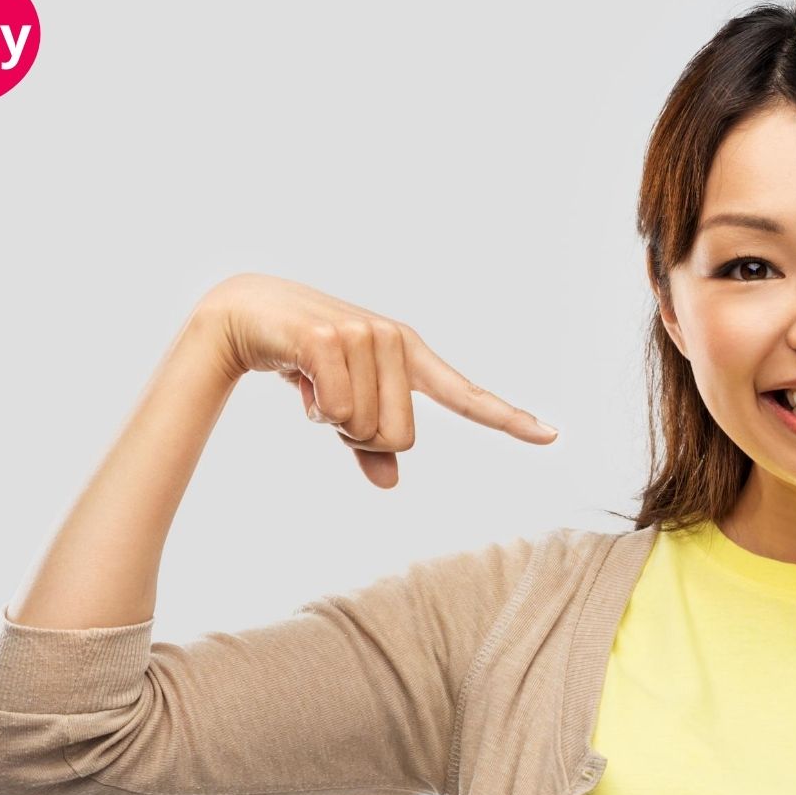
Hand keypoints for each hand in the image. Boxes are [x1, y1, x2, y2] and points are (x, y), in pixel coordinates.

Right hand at [195, 272, 558, 489]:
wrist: (244, 312)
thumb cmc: (302, 361)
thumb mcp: (340, 405)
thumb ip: (368, 444)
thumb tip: (391, 482)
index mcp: (411, 357)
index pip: (466, 394)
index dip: (508, 418)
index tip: (551, 436)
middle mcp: (396, 341)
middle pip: (399, 439)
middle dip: (357, 438)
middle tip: (328, 402)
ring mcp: (365, 335)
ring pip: (363, 428)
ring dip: (329, 422)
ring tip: (311, 385)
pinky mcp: (329, 338)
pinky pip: (334, 411)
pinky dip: (312, 409)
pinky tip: (297, 379)